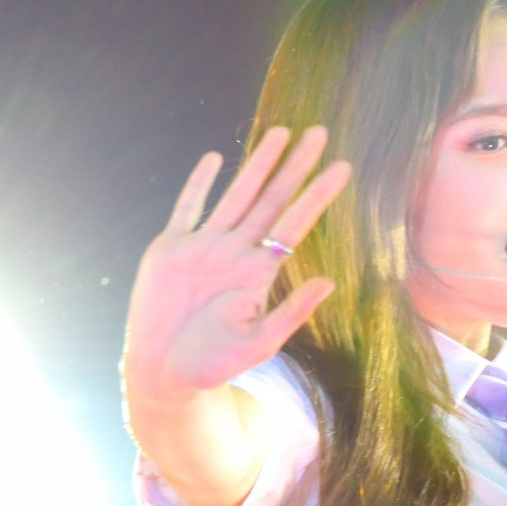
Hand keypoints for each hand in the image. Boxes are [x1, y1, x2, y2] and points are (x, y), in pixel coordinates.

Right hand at [124, 125, 350, 401]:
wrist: (163, 373)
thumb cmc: (213, 365)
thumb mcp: (259, 344)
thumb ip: (292, 312)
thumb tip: (330, 282)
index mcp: (258, 273)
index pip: (294, 224)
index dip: (317, 195)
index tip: (343, 168)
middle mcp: (235, 252)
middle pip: (271, 199)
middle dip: (294, 165)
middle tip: (320, 132)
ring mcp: (203, 247)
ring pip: (236, 194)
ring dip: (257, 164)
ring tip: (281, 133)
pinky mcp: (171, 249)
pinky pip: (187, 208)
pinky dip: (198, 183)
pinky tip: (213, 158)